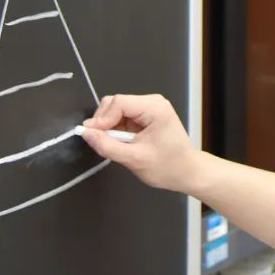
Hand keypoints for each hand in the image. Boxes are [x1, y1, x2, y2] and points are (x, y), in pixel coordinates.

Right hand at [80, 94, 198, 192]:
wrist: (188, 172)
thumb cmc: (168, 167)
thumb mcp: (135, 159)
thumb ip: (108, 146)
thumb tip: (86, 133)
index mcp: (155, 108)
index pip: (118, 102)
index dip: (102, 118)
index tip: (92, 135)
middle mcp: (153, 102)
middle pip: (116, 103)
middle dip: (104, 122)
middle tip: (101, 142)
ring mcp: (150, 108)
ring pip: (117, 109)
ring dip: (110, 126)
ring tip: (115, 145)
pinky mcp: (146, 116)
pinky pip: (123, 117)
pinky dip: (117, 129)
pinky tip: (122, 142)